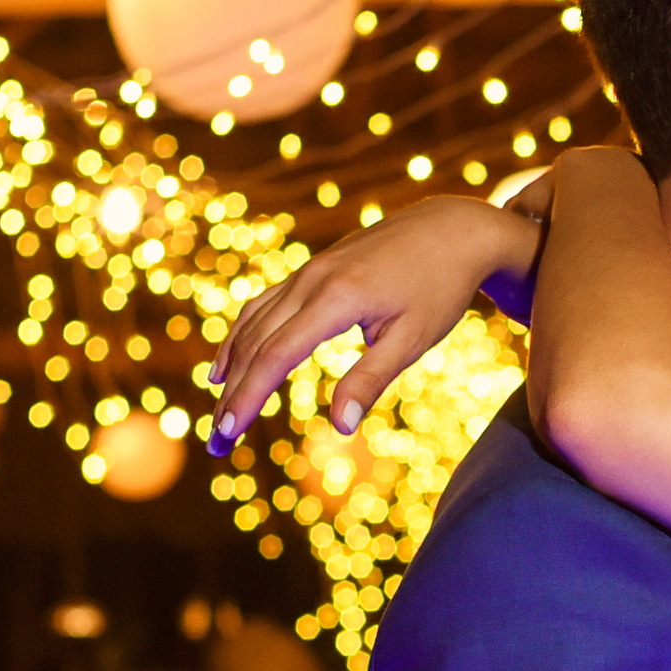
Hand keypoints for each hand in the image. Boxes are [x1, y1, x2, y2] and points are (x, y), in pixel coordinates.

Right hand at [207, 194, 544, 454]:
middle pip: (256, 343)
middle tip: (218, 440)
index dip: (248, 396)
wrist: (452, 229)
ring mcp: (308, 271)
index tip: (228, 432)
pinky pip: (264, 305)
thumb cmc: (439, 288)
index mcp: (336, 298)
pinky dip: (243, 335)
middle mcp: (311, 280)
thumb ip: (371, 380)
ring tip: (219, 409)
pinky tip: (231, 361)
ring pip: (254, 322)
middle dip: (234, 394)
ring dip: (232, 367)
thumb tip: (340, 427)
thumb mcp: (413, 339)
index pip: (276, 355)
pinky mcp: (312, 270)